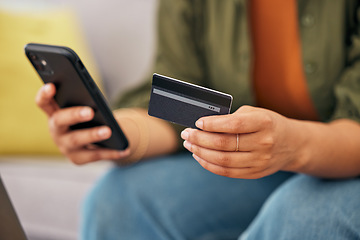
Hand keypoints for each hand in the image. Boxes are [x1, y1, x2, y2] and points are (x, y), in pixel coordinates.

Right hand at [36, 83, 129, 164]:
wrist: (91, 142)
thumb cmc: (87, 118)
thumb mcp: (84, 108)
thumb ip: (85, 102)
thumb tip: (98, 102)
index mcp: (54, 113)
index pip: (43, 102)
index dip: (45, 94)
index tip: (52, 86)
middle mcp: (56, 130)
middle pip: (59, 120)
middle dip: (74, 115)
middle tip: (89, 111)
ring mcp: (64, 146)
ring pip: (76, 140)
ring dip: (93, 135)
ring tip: (108, 131)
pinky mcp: (76, 158)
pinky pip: (94, 155)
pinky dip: (111, 152)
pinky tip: (124, 149)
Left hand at [181, 106, 302, 178]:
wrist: (292, 144)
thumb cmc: (268, 124)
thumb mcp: (255, 113)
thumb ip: (233, 118)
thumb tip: (202, 125)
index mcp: (264, 123)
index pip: (234, 124)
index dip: (212, 124)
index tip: (197, 122)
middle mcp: (263, 143)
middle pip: (224, 144)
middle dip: (199, 138)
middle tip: (186, 133)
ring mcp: (259, 161)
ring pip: (222, 160)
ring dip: (200, 152)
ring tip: (189, 144)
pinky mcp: (254, 173)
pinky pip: (226, 172)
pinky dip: (209, 164)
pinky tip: (199, 156)